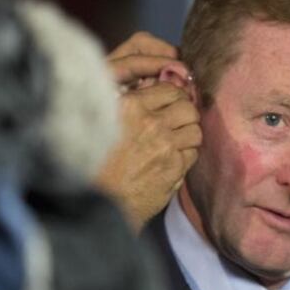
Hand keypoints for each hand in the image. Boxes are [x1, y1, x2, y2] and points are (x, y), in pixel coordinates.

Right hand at [96, 32, 201, 231]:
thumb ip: (128, 103)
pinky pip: (193, 153)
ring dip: (189, 134)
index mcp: (130, 106)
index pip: (170, 89)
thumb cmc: (94, 161)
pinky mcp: (173, 168)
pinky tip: (174, 159)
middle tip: (178, 122)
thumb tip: (150, 88)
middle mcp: (150, 123)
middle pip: (188, 107)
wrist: (95, 201)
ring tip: (177, 140)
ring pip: (195, 129)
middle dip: (186, 113)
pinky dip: (187, 154)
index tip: (172, 103)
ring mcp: (165, 147)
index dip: (174, 96)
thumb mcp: (103, 122)